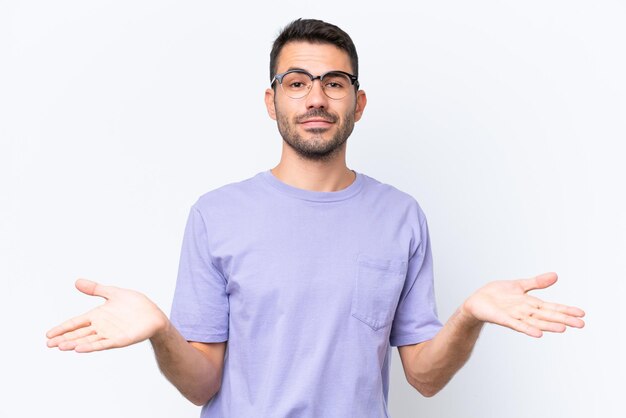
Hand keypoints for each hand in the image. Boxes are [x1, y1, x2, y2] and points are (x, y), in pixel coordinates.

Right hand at [46, 279, 168, 352]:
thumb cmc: (135, 304)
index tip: (48, 335)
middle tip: (48, 344)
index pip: (75, 322)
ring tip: (61, 346)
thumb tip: (77, 281)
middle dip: (63, 339)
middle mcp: (101, 327)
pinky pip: (103, 344)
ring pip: (88, 340)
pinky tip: (79, 349)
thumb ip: (96, 289)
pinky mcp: (120, 340)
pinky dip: (91, 346)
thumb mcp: (114, 293)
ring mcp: (110, 334)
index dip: (62, 328)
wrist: (154, 314)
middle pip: (78, 334)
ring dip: (74, 343)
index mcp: (97, 315)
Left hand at [460, 272, 584, 337]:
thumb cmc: (497, 295)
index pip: (552, 307)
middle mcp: (525, 312)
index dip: (566, 310)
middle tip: (582, 324)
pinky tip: (538, 334)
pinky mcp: (503, 319)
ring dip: (548, 326)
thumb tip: (556, 276)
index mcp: (530, 303)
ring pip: (535, 321)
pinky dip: (527, 329)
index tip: (582, 314)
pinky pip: (517, 325)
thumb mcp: (519, 285)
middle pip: (547, 315)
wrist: (476, 301)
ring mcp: (515, 316)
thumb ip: (537, 282)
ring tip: (564, 328)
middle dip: (564, 319)